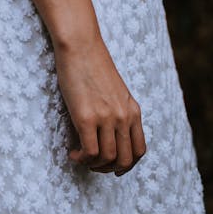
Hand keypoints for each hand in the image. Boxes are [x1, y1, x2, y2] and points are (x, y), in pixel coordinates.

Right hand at [54, 35, 145, 175]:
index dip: (127, 164)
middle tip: (94, 165)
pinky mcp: (87, 117)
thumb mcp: (114, 90)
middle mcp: (124, 116)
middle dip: (109, 169)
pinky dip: (82, 158)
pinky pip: (90, 151)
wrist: (80, 44)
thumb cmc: (92, 63)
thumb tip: (108, 133)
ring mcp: (107, 117)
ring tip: (81, 157)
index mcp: (133, 110)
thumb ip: (117, 110)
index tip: (113, 166)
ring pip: (107, 158)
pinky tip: (73, 153)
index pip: (139, 150)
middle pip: (125, 159)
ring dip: (94, 165)